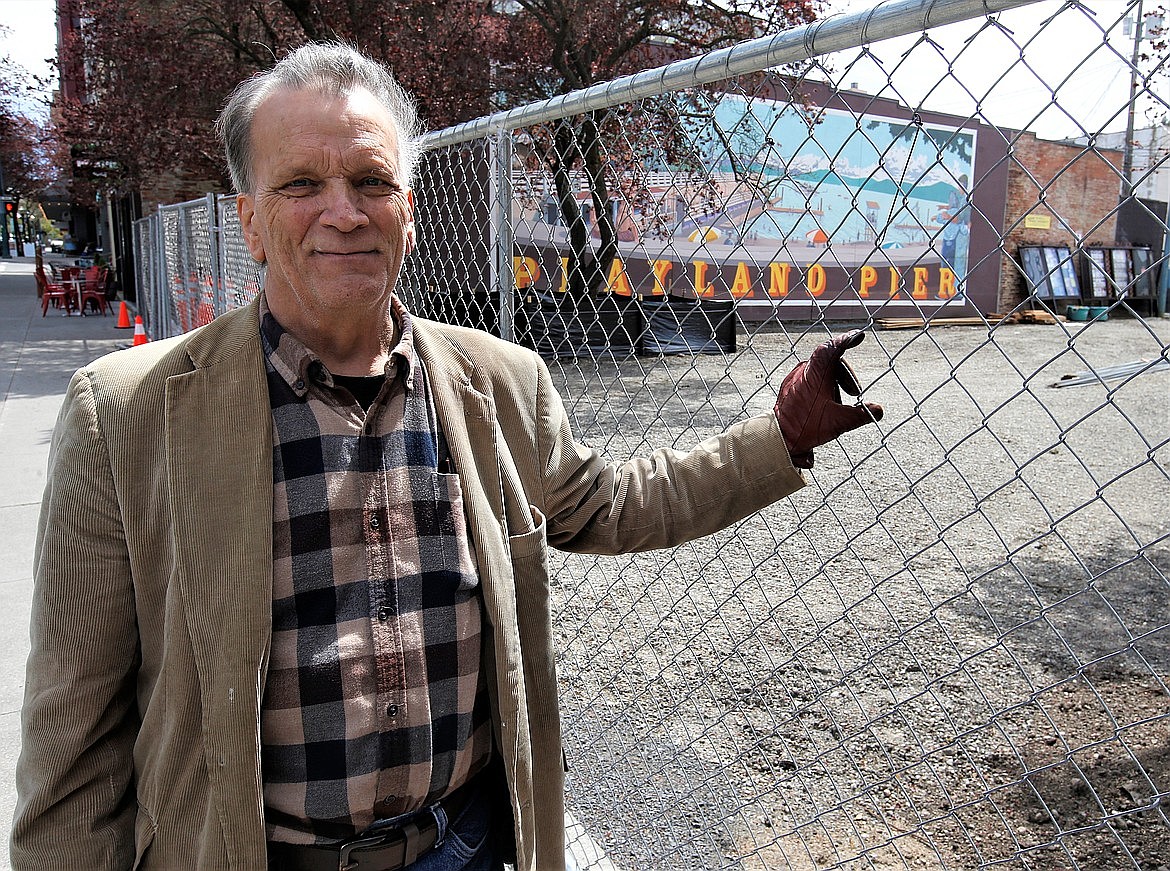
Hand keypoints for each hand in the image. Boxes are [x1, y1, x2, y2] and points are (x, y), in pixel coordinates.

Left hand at [774, 330, 883, 468]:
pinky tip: (827, 402)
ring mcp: (795, 377)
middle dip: (846, 375)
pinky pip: (811, 376)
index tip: (859, 336)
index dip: (848, 340)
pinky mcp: (790, 385)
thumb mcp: (839, 422)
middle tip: (855, 392)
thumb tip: (878, 411)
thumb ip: (862, 415)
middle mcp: (804, 371)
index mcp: (816, 374)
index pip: (833, 348)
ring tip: (841, 402)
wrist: (779, 438)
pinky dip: (824, 384)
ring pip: (821, 369)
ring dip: (836, 381)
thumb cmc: (807, 427)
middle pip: (830, 361)